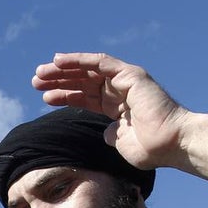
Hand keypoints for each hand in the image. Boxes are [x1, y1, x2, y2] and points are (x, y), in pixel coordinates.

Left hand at [31, 52, 195, 171]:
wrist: (172, 144)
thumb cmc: (152, 148)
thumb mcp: (121, 143)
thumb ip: (110, 136)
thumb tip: (104, 133)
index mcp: (117, 106)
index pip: (85, 97)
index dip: (65, 95)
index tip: (44, 97)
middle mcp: (120, 90)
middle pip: (83, 81)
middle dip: (59, 80)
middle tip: (35, 81)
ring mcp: (126, 80)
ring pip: (88, 70)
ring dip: (63, 69)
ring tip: (41, 72)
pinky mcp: (130, 74)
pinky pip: (100, 63)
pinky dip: (80, 59)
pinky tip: (60, 60)